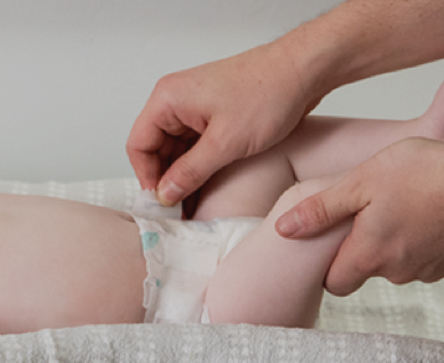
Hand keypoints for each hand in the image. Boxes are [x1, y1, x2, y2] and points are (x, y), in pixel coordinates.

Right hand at [126, 42, 321, 205]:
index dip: (147, 178)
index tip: (162, 204)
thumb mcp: (226, 143)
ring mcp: (194, 107)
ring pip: (175, 149)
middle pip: (155, 149)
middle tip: (176, 211)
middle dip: (165, 180)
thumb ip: (190, 172)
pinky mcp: (212, 114)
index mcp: (168, 99)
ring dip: (182, 176)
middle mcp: (176, 100)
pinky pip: (194, 145)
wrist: (304, 71)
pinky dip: (197, 166)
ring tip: (191, 205)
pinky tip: (204, 188)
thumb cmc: (269, 93)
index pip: (139, 145)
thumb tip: (166, 194)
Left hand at [275, 138, 443, 294]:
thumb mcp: (360, 181)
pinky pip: (427, 255)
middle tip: (369, 209)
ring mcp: (429, 269)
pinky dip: (423, 238)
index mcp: (368, 256)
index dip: (328, 263)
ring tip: (402, 202)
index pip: (335, 282)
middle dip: (364, 246)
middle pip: (366, 270)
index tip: (333, 239)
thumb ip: (320, 209)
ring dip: (395, 240)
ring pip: (398, 262)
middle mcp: (397, 272)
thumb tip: (283, 229)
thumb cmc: (426, 174)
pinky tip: (429, 208)